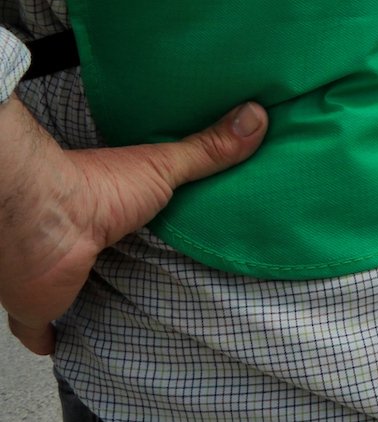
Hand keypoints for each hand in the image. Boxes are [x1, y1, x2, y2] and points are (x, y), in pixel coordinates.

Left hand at [0, 97, 265, 354]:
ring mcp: (59, 273)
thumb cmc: (97, 189)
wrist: (46, 226)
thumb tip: (257, 114)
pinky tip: (59, 341)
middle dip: (119, 258)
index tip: (160, 222)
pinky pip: (42, 327)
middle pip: (102, 249)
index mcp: (106, 199)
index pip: (125, 206)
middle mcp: (77, 236)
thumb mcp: (164, 164)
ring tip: (125, 307)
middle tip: (152, 270)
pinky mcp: (43, 308)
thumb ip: (208, 148)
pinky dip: (48, 335)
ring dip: (92, 295)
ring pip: (76, 287)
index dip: (137, 212)